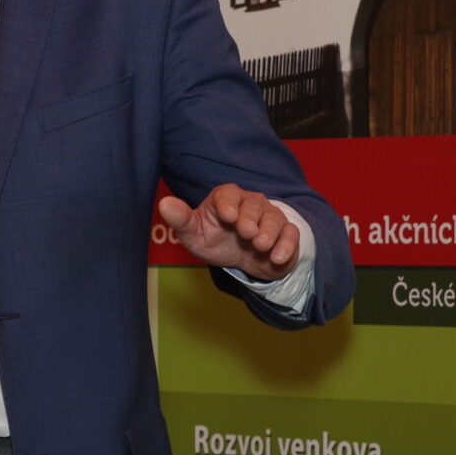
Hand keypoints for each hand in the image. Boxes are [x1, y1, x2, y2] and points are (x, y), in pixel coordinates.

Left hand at [159, 184, 300, 279]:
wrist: (243, 260)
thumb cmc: (215, 240)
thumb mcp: (194, 234)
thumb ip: (181, 220)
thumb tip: (164, 203)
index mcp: (226, 198)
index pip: (227, 194)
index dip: (228, 204)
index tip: (228, 216)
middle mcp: (250, 203)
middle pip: (253, 205)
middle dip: (250, 218)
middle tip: (246, 233)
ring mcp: (270, 216)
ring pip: (273, 218)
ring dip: (268, 232)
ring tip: (260, 246)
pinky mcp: (286, 232)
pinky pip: (291, 234)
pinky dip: (286, 245)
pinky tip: (277, 257)